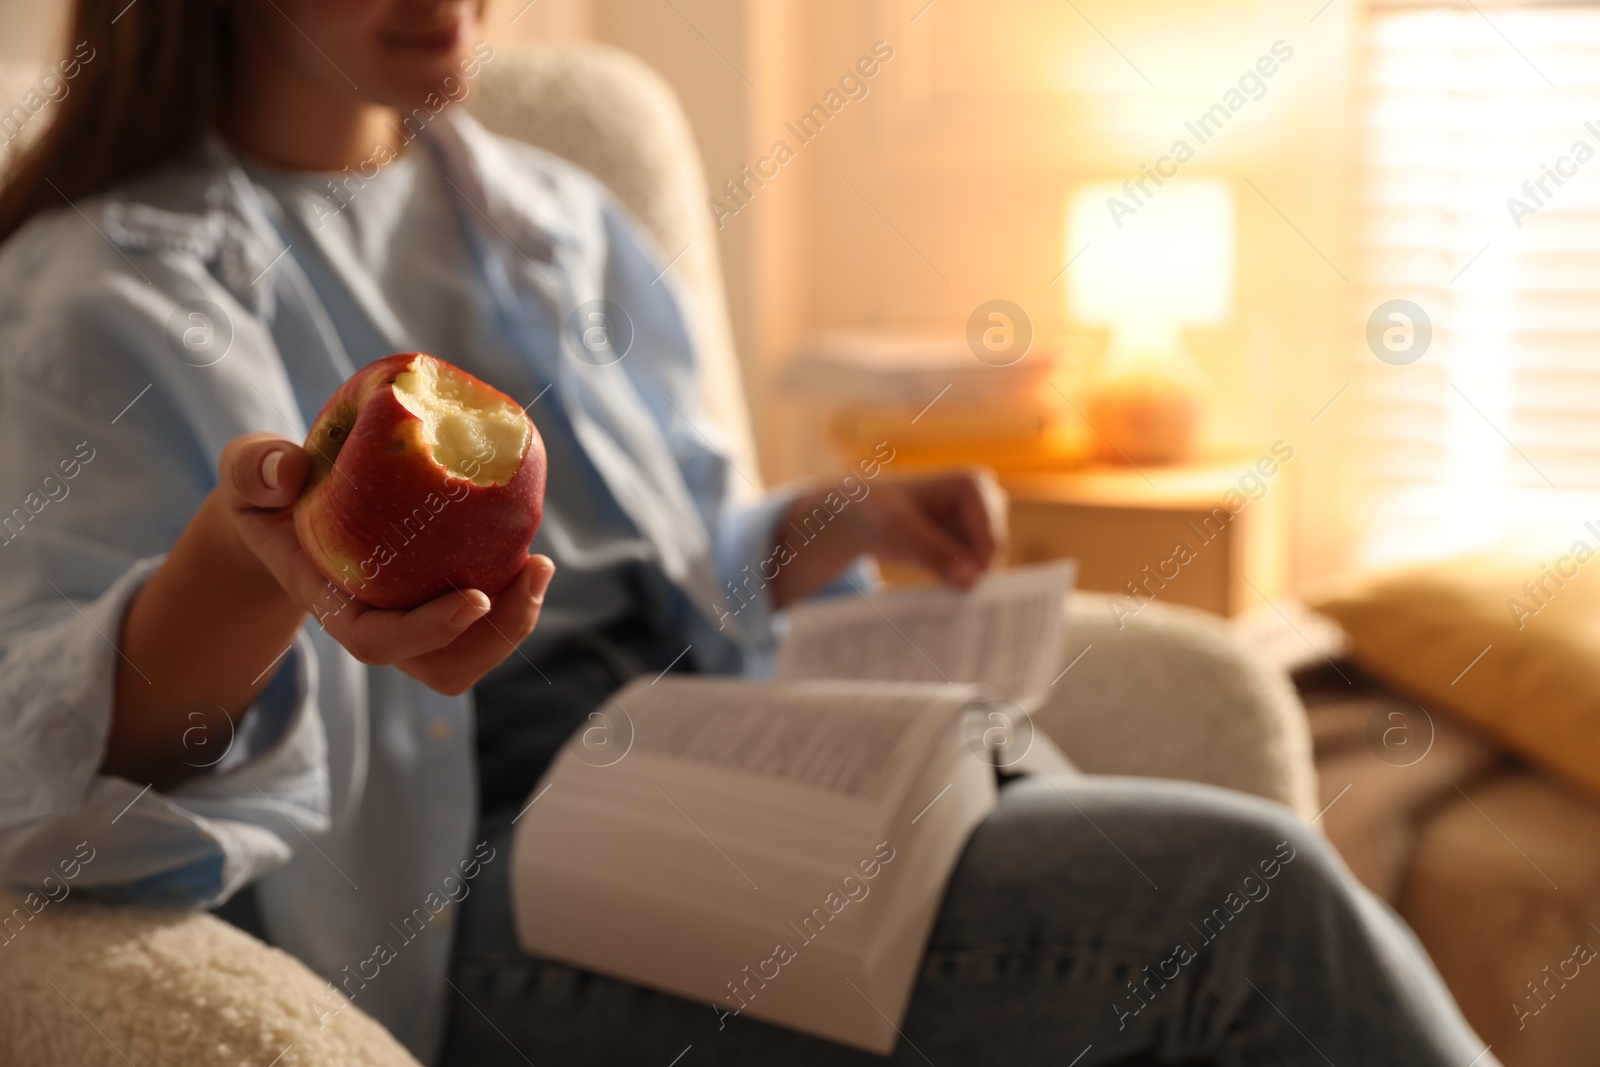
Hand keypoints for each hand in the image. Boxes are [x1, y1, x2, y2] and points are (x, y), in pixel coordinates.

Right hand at [214, 434, 554, 695]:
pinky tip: (530, 555)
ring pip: (471, 655)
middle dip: (495, 637)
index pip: (376, 640)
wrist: (284, 512)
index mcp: (331, 601)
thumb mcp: (247, 475)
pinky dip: (514, 598)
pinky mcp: (438, 597)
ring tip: (540, 567)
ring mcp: (411, 617)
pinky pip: (486, 620)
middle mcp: (377, 621)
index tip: (476, 597)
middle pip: (442, 666)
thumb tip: (287, 472)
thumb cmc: (267, 494)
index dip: (428, 630)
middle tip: (535, 571)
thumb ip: (254, 469)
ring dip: (516, 623)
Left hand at [849, 470, 1006, 585]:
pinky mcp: (970, 540)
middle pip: (993, 553)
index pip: (991, 539)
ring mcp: (980, 520)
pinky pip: (975, 569)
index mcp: (974, 485)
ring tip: (928, 573)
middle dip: (970, 572)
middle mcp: (985, 499)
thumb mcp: (899, 532)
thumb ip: (935, 554)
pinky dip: (958, 579)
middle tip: (937, 581)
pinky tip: (932, 575)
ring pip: (986, 564)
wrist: (858, 515)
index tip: (954, 587)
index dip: (976, 568)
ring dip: (963, 578)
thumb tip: (970, 580)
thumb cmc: (875, 512)